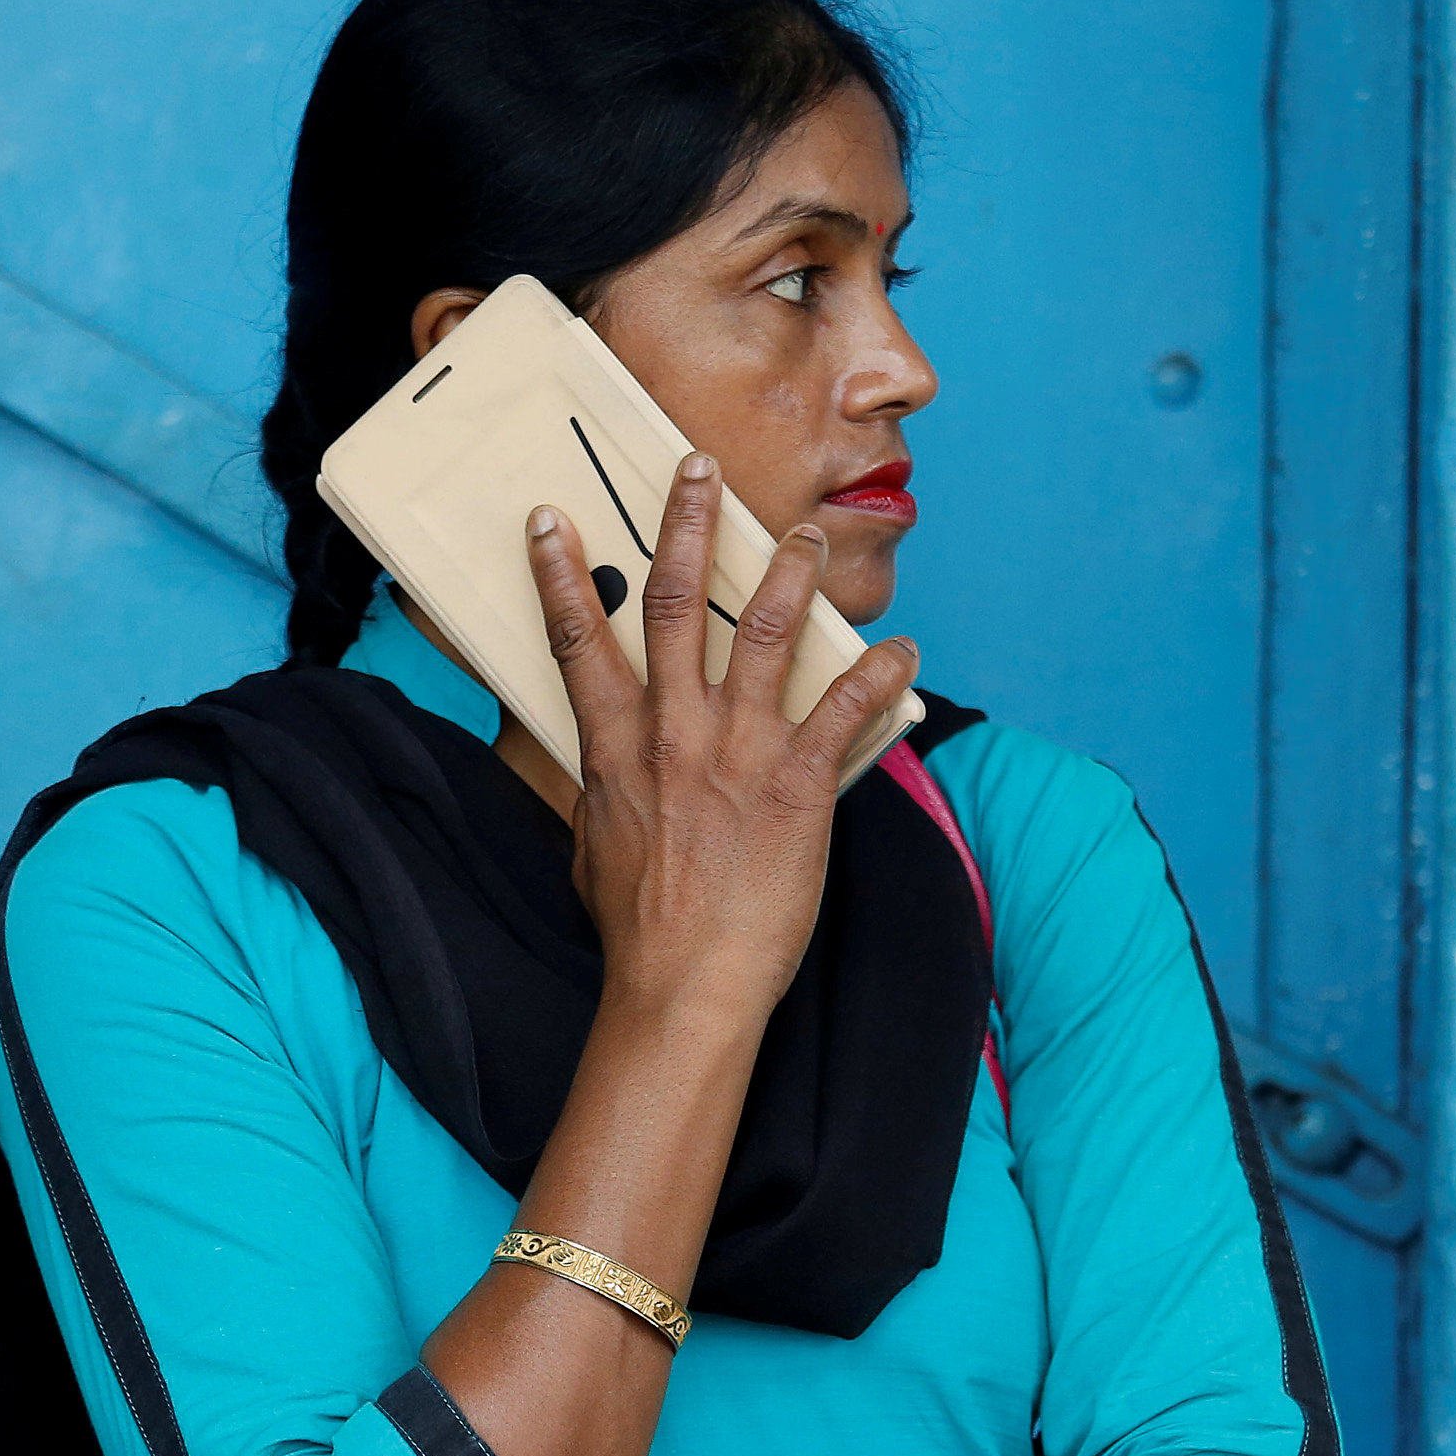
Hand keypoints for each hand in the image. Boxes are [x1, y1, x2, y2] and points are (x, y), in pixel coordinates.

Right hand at [523, 454, 918, 1022]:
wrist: (684, 985)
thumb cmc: (635, 928)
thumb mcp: (589, 845)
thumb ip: (599, 789)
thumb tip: (598, 768)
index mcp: (614, 747)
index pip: (579, 640)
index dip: (561, 574)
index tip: (553, 518)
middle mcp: (673, 733)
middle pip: (671, 605)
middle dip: (685, 528)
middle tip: (696, 471)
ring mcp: (737, 754)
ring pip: (761, 634)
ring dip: (787, 574)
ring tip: (806, 533)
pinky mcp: (796, 786)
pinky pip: (844, 710)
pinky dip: (879, 676)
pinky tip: (903, 652)